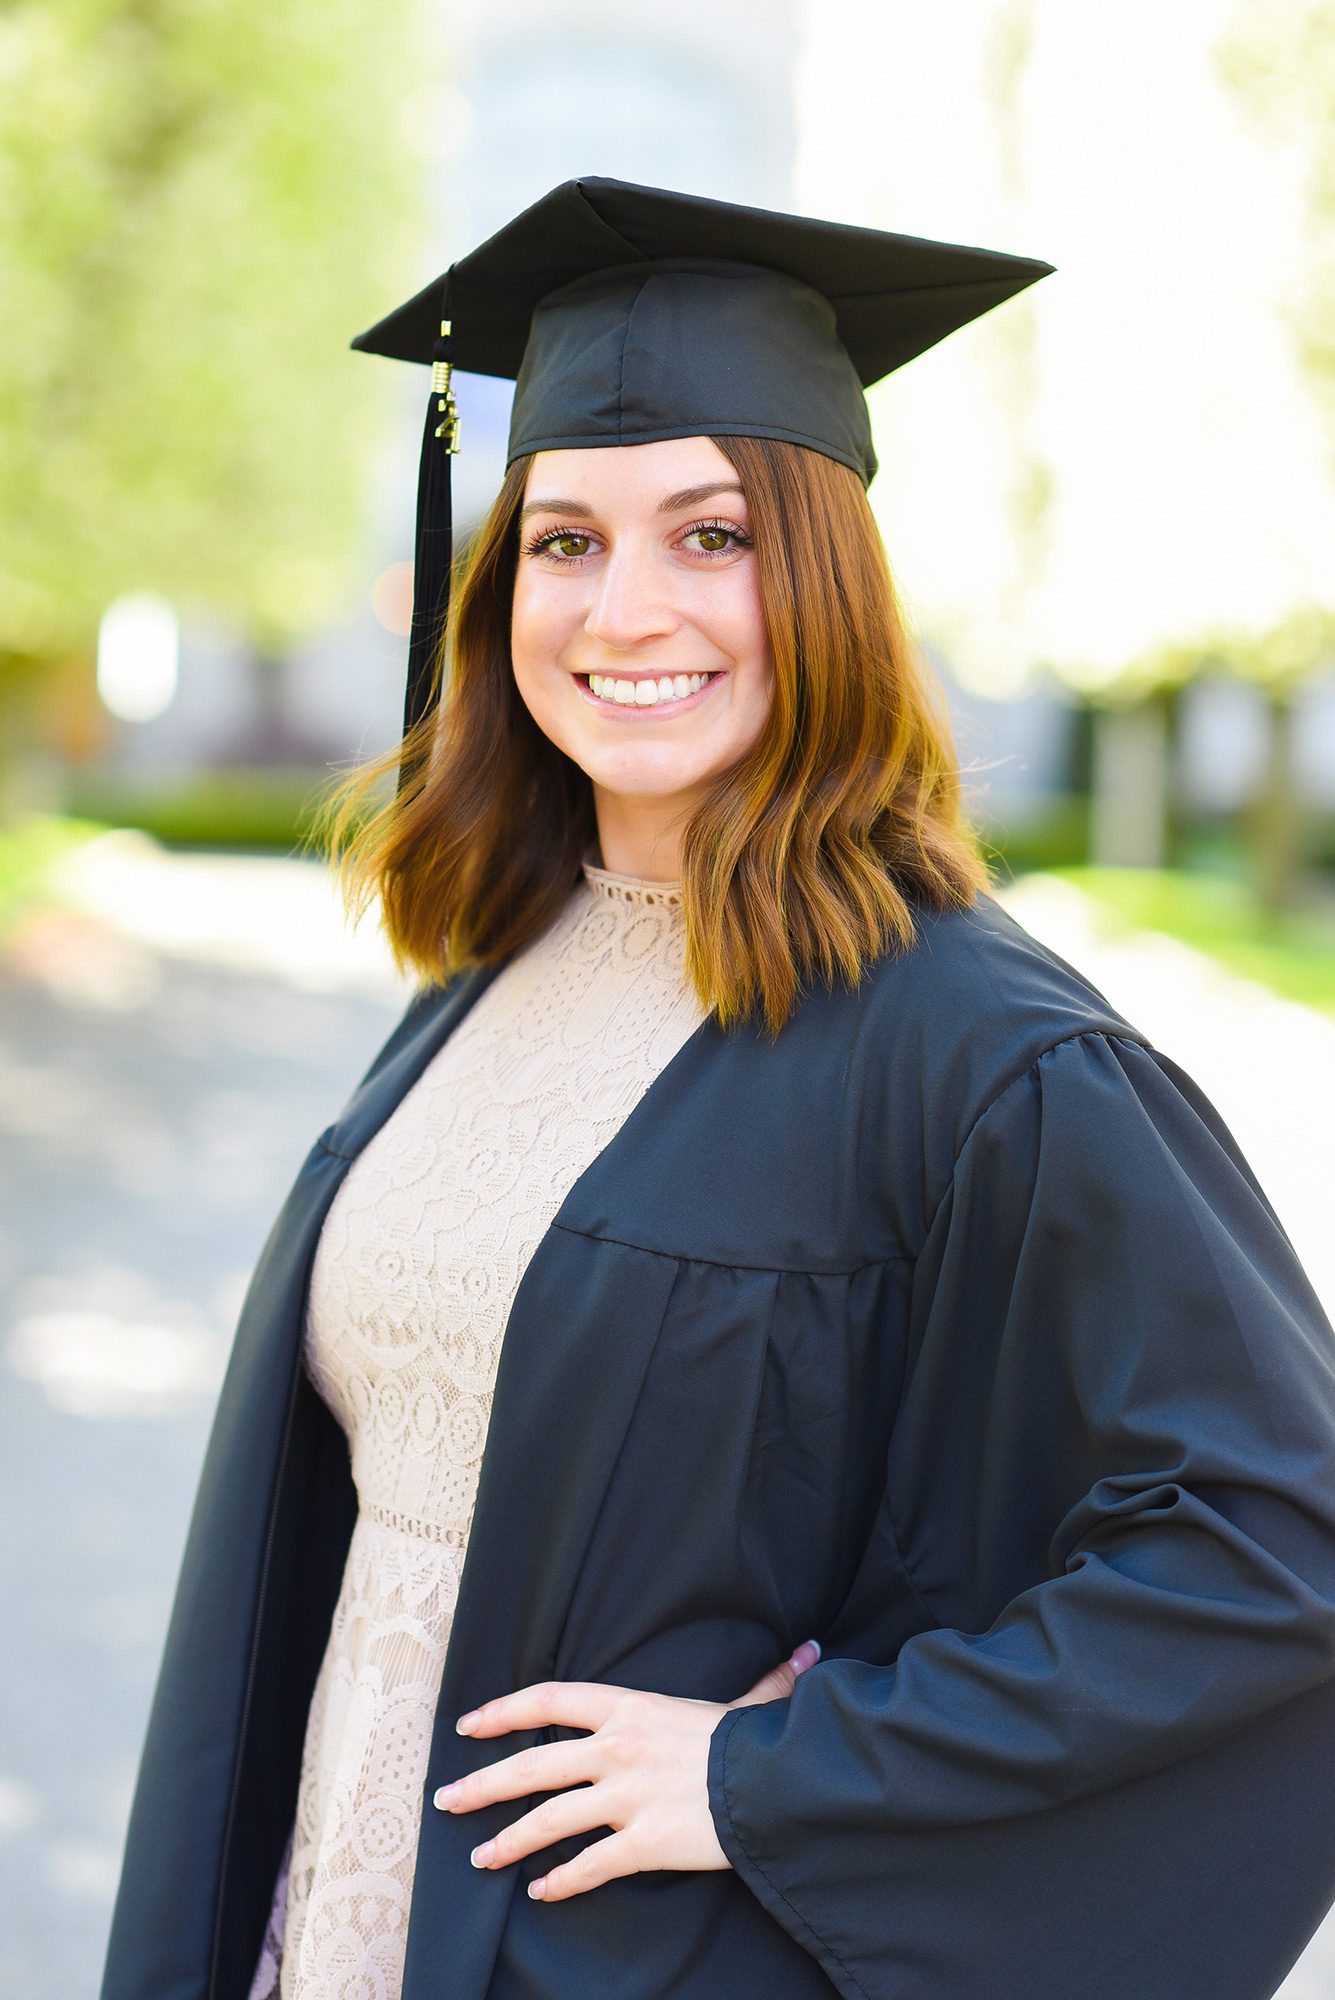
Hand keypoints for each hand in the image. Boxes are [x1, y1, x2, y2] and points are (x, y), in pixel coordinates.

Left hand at [432, 1638, 821, 1904]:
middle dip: (482, 1784)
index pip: (549, 1699)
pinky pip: (588, 1867)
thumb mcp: (747, 1704)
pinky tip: (541, 1891)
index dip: (503, 1711)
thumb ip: (763, 1682)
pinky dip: (560, 1882)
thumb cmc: (757, 1742)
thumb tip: (807, 1652)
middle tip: (446, 1800)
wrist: (779, 1785)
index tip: (468, 1725)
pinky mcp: (641, 1843)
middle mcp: (616, 1748)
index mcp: (630, 1708)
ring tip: (480, 1857)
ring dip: (507, 1841)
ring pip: (547, 1820)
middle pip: (532, 1764)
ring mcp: (625, 1797)